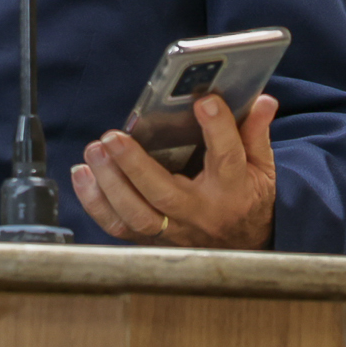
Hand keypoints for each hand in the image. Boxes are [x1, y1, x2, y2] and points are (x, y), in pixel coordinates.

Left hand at [70, 93, 277, 249]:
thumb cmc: (247, 197)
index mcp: (233, 191)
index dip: (218, 129)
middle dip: (135, 165)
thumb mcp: (261, 167)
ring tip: (94, 150)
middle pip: (165, 195)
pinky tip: (82, 174)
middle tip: (113, 137)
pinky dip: (96, 202)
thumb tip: (263, 100)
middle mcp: (200, 215)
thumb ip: (256, 132)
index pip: (228, 159)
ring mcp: (173, 232)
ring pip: (137, 216)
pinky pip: (119, 227)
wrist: (244, 246)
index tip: (204, 102)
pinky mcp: (152, 240)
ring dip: (110, 184)